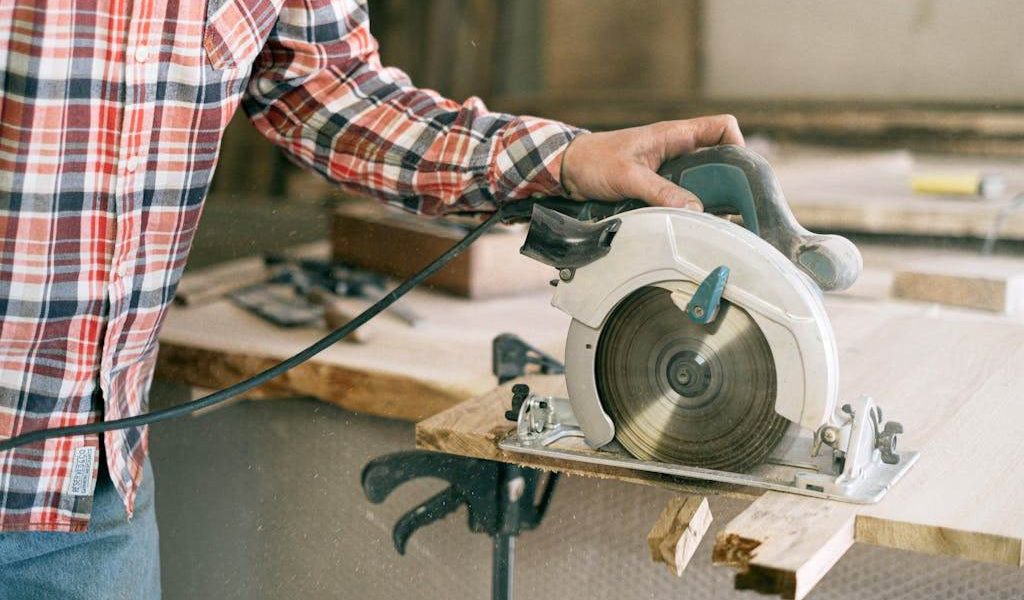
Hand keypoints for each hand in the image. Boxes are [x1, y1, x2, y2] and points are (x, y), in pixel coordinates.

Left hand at [559, 115, 744, 210]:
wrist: (568, 169)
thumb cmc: (594, 161)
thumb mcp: (629, 176)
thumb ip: (661, 192)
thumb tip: (695, 209)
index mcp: (675, 135)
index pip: (722, 126)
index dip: (738, 144)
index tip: (739, 173)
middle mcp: (677, 149)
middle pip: (718, 159)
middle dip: (728, 181)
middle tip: (732, 207)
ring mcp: (669, 168)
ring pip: (703, 181)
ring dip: (707, 199)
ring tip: (713, 220)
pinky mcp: (659, 185)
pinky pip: (684, 195)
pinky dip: (688, 208)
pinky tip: (688, 223)